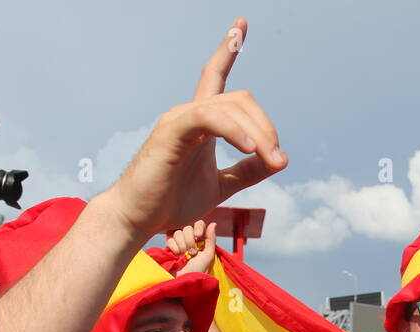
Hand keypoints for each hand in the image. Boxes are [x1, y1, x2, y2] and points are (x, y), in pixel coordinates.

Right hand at [104, 17, 286, 242]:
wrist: (138, 219)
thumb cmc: (171, 201)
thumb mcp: (222, 186)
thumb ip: (248, 171)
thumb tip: (280, 158)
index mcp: (201, 123)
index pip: (216, 76)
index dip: (229, 49)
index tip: (241, 24)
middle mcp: (190, 114)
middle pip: (240, 99)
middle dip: (267, 127)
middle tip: (278, 160)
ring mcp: (179, 120)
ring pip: (229, 106)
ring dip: (258, 133)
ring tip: (270, 159)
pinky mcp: (171, 132)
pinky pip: (209, 117)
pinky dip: (234, 130)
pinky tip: (249, 147)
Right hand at [167, 219, 217, 273]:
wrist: (184, 281)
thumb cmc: (198, 271)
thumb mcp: (208, 256)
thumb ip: (211, 239)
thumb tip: (213, 223)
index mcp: (201, 240)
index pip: (199, 224)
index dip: (198, 227)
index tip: (198, 235)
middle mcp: (190, 239)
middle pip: (187, 227)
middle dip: (190, 240)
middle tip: (192, 253)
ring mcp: (179, 243)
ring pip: (178, 233)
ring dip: (182, 245)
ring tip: (184, 256)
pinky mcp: (169, 248)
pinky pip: (170, 240)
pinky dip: (174, 248)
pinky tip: (176, 256)